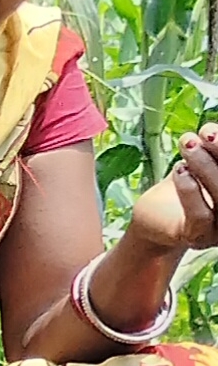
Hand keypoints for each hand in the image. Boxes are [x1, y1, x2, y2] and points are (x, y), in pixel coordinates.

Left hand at [128, 124, 217, 251]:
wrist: (154, 220)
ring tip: (188, 144)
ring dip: (205, 166)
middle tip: (205, 132)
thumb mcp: (204, 163)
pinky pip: (200, 215)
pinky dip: (190, 190)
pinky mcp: (199, 237)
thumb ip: (212, 151)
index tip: (213, 128)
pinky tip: (180, 170)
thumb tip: (214, 128)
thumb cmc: (186, 185)